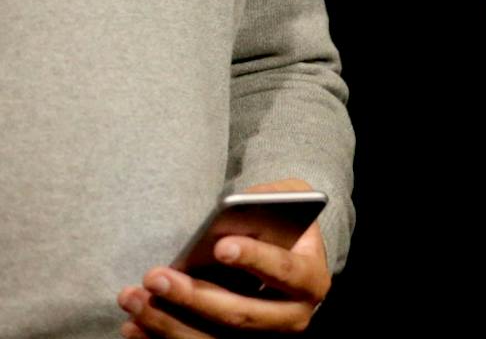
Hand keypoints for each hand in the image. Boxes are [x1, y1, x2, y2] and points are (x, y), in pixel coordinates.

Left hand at [118, 179, 330, 336]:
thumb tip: (233, 214)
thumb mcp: (287, 203)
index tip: (220, 246)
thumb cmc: (281, 225)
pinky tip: (132, 325)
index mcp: (311, 280)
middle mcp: (291, 318)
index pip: (284, 271)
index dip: (255, 258)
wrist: (282, 259)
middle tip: (155, 277)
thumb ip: (269, 202)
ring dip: (166, 322)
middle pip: (240, 314)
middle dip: (193, 296)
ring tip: (132, 298)